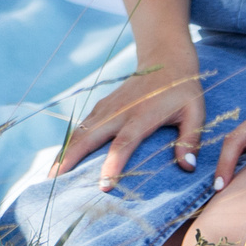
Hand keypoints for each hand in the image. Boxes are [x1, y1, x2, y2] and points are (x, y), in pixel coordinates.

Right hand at [52, 52, 204, 186]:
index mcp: (142, 115)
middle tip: (55, 183)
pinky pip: (82, 128)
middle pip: (90, 137)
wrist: (165, 59)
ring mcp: (107, 108)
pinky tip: (61, 159)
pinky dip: (69, 144)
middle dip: (71, 159)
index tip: (103, 186)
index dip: (113, 164)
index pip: (123, 143)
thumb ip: (190, 139)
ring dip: (64, 153)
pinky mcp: (102, 107)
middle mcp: (119, 112)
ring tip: (50, 176)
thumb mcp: (195, 112)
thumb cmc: (183, 89)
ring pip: (81, 132)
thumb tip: (187, 168)